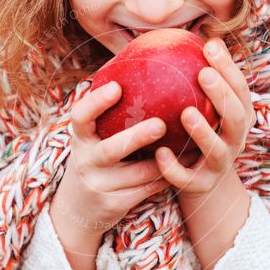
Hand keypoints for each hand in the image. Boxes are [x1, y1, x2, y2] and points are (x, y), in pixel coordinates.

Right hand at [51, 81, 192, 236]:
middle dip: (136, 137)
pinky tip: (188, 163)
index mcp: (80, 138)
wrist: (78, 208)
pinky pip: (148, 189)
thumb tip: (139, 61)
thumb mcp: (93, 137)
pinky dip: (168, 176)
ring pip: (138, 172)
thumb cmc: (96, 158)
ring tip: (190, 143)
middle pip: (110, 150)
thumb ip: (110, 112)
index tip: (117, 86)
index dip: (96, 102)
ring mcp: (99, 185)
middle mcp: (85, 161)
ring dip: (165, 159)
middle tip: (161, 124)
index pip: (80, 117)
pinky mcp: (114, 204)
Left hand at [153, 37, 255, 198]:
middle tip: (202, 74)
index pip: (241, 90)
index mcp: (238, 119)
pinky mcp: (200, 186)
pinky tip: (160, 153)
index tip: (210, 46)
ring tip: (185, 113)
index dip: (229, 69)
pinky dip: (174, 168)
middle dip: (221, 95)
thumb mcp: (206, 108)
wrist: (203, 185)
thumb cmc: (199, 135)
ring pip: (217, 151)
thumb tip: (192, 36)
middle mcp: (235, 141)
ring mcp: (219, 166)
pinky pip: (187, 179)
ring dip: (203, 131)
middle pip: (236, 118)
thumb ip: (202, 79)